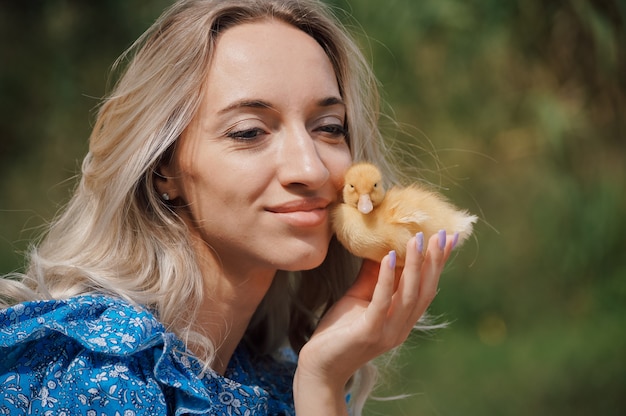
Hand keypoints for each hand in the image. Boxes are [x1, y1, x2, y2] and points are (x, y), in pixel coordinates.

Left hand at [293, 231, 456, 413]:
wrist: (319, 367)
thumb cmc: (339, 332)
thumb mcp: (359, 298)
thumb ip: (373, 278)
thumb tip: (383, 247)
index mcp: (403, 321)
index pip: (426, 289)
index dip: (438, 264)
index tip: (447, 239)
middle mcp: (401, 328)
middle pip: (424, 291)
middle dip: (434, 261)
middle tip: (440, 234)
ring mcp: (386, 332)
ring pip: (408, 295)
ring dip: (414, 265)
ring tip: (416, 239)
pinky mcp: (368, 333)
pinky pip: (382, 302)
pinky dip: (386, 279)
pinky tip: (389, 258)